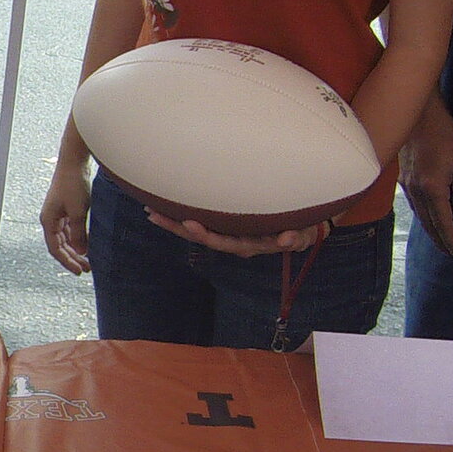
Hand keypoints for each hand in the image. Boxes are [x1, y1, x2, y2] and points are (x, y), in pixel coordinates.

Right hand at [40, 160, 92, 273]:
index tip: (79, 271)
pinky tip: (88, 243)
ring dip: (77, 249)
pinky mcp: (66, 209)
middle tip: (87, 268)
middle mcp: (51, 220)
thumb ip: (79, 233)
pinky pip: (71, 229)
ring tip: (89, 260)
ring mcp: (58, 214)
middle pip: (60, 246)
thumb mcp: (78, 211)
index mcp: (48, 221)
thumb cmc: (73, 184)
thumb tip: (81, 251)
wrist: (73, 163)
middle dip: (73, 258)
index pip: (55, 249)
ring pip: (66, 239)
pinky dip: (79, 238)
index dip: (67, 262)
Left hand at [146, 210, 329, 258]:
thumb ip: (294, 238)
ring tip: (151, 210)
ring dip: (174, 220)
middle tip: (153, 214)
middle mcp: (233, 241)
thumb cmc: (300, 231)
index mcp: (248, 245)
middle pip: (201, 236)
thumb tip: (286, 240)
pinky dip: (183, 214)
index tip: (189, 223)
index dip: (205, 234)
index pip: (222, 241)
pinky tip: (164, 206)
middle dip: (177, 226)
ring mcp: (228, 233)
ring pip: (197, 228)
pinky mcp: (226, 224)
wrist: (300, 232)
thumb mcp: (301, 235)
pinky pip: (203, 220)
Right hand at [398, 97, 452, 257]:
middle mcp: (416, 191)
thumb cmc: (445, 135)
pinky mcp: (404, 179)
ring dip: (430, 230)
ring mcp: (407, 185)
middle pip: (428, 223)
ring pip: (419, 215)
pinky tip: (427, 218)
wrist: (419, 115)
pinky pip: (413, 205)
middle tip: (450, 252)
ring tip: (440, 240)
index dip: (450, 238)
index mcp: (433, 189)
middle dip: (440, 240)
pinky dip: (422, 216)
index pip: (442, 222)